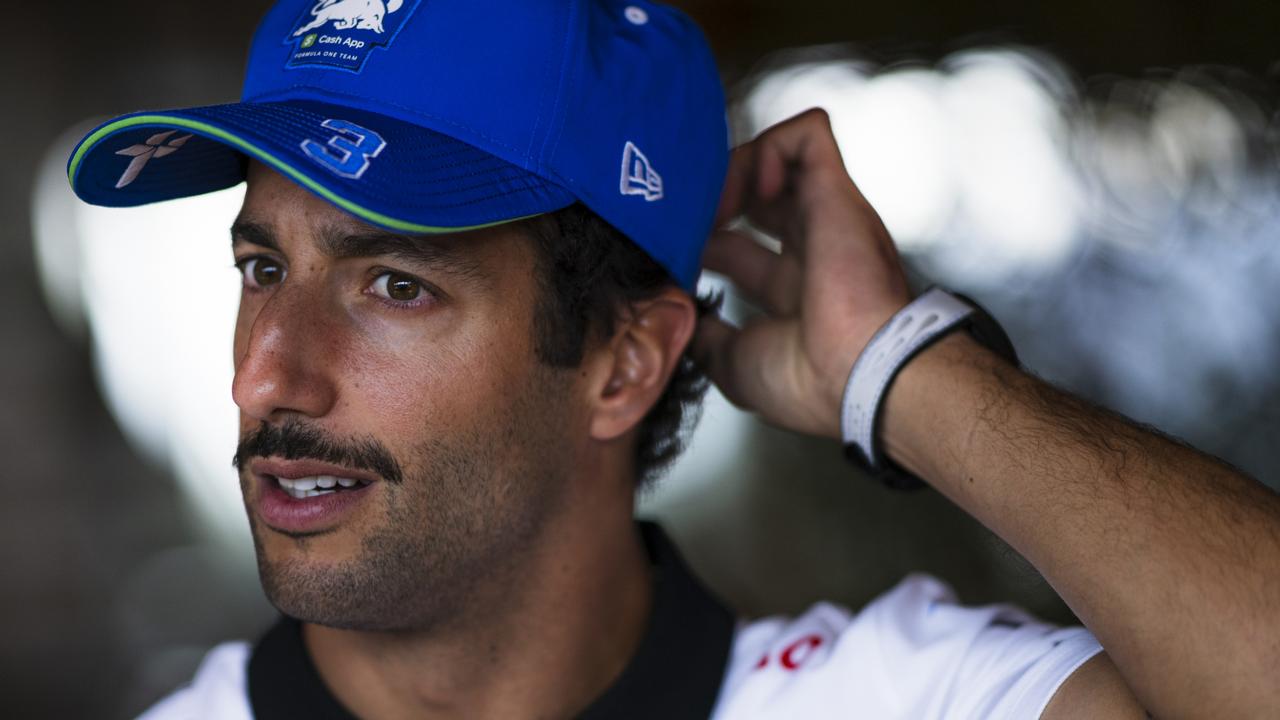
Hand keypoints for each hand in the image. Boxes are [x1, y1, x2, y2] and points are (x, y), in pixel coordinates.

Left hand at [693, 109, 913, 438]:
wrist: (857, 373)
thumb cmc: (806, 382)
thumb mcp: (733, 364)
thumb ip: (707, 337)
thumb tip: (684, 319)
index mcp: (788, 293)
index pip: (733, 246)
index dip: (696, 240)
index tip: (667, 252)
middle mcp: (808, 251)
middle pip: (751, 198)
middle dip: (710, 198)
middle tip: (680, 217)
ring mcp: (825, 218)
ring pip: (774, 159)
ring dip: (734, 169)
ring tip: (714, 205)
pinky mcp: (838, 191)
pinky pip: (808, 134)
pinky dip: (772, 146)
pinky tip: (752, 187)